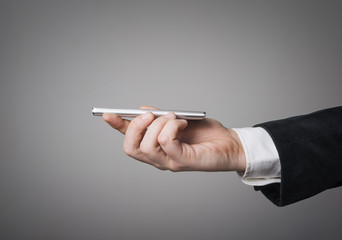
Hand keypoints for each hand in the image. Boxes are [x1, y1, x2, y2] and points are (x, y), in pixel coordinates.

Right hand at [102, 106, 245, 171]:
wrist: (229, 143)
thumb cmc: (206, 133)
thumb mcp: (178, 119)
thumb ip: (159, 117)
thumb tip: (140, 110)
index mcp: (156, 147)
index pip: (131, 139)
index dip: (117, 128)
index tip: (107, 114)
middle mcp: (159, 158)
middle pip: (131, 148)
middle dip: (136, 127)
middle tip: (150, 115)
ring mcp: (169, 162)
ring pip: (148, 145)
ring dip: (159, 124)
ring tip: (174, 117)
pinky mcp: (183, 161)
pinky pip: (166, 142)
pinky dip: (172, 126)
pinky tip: (183, 123)